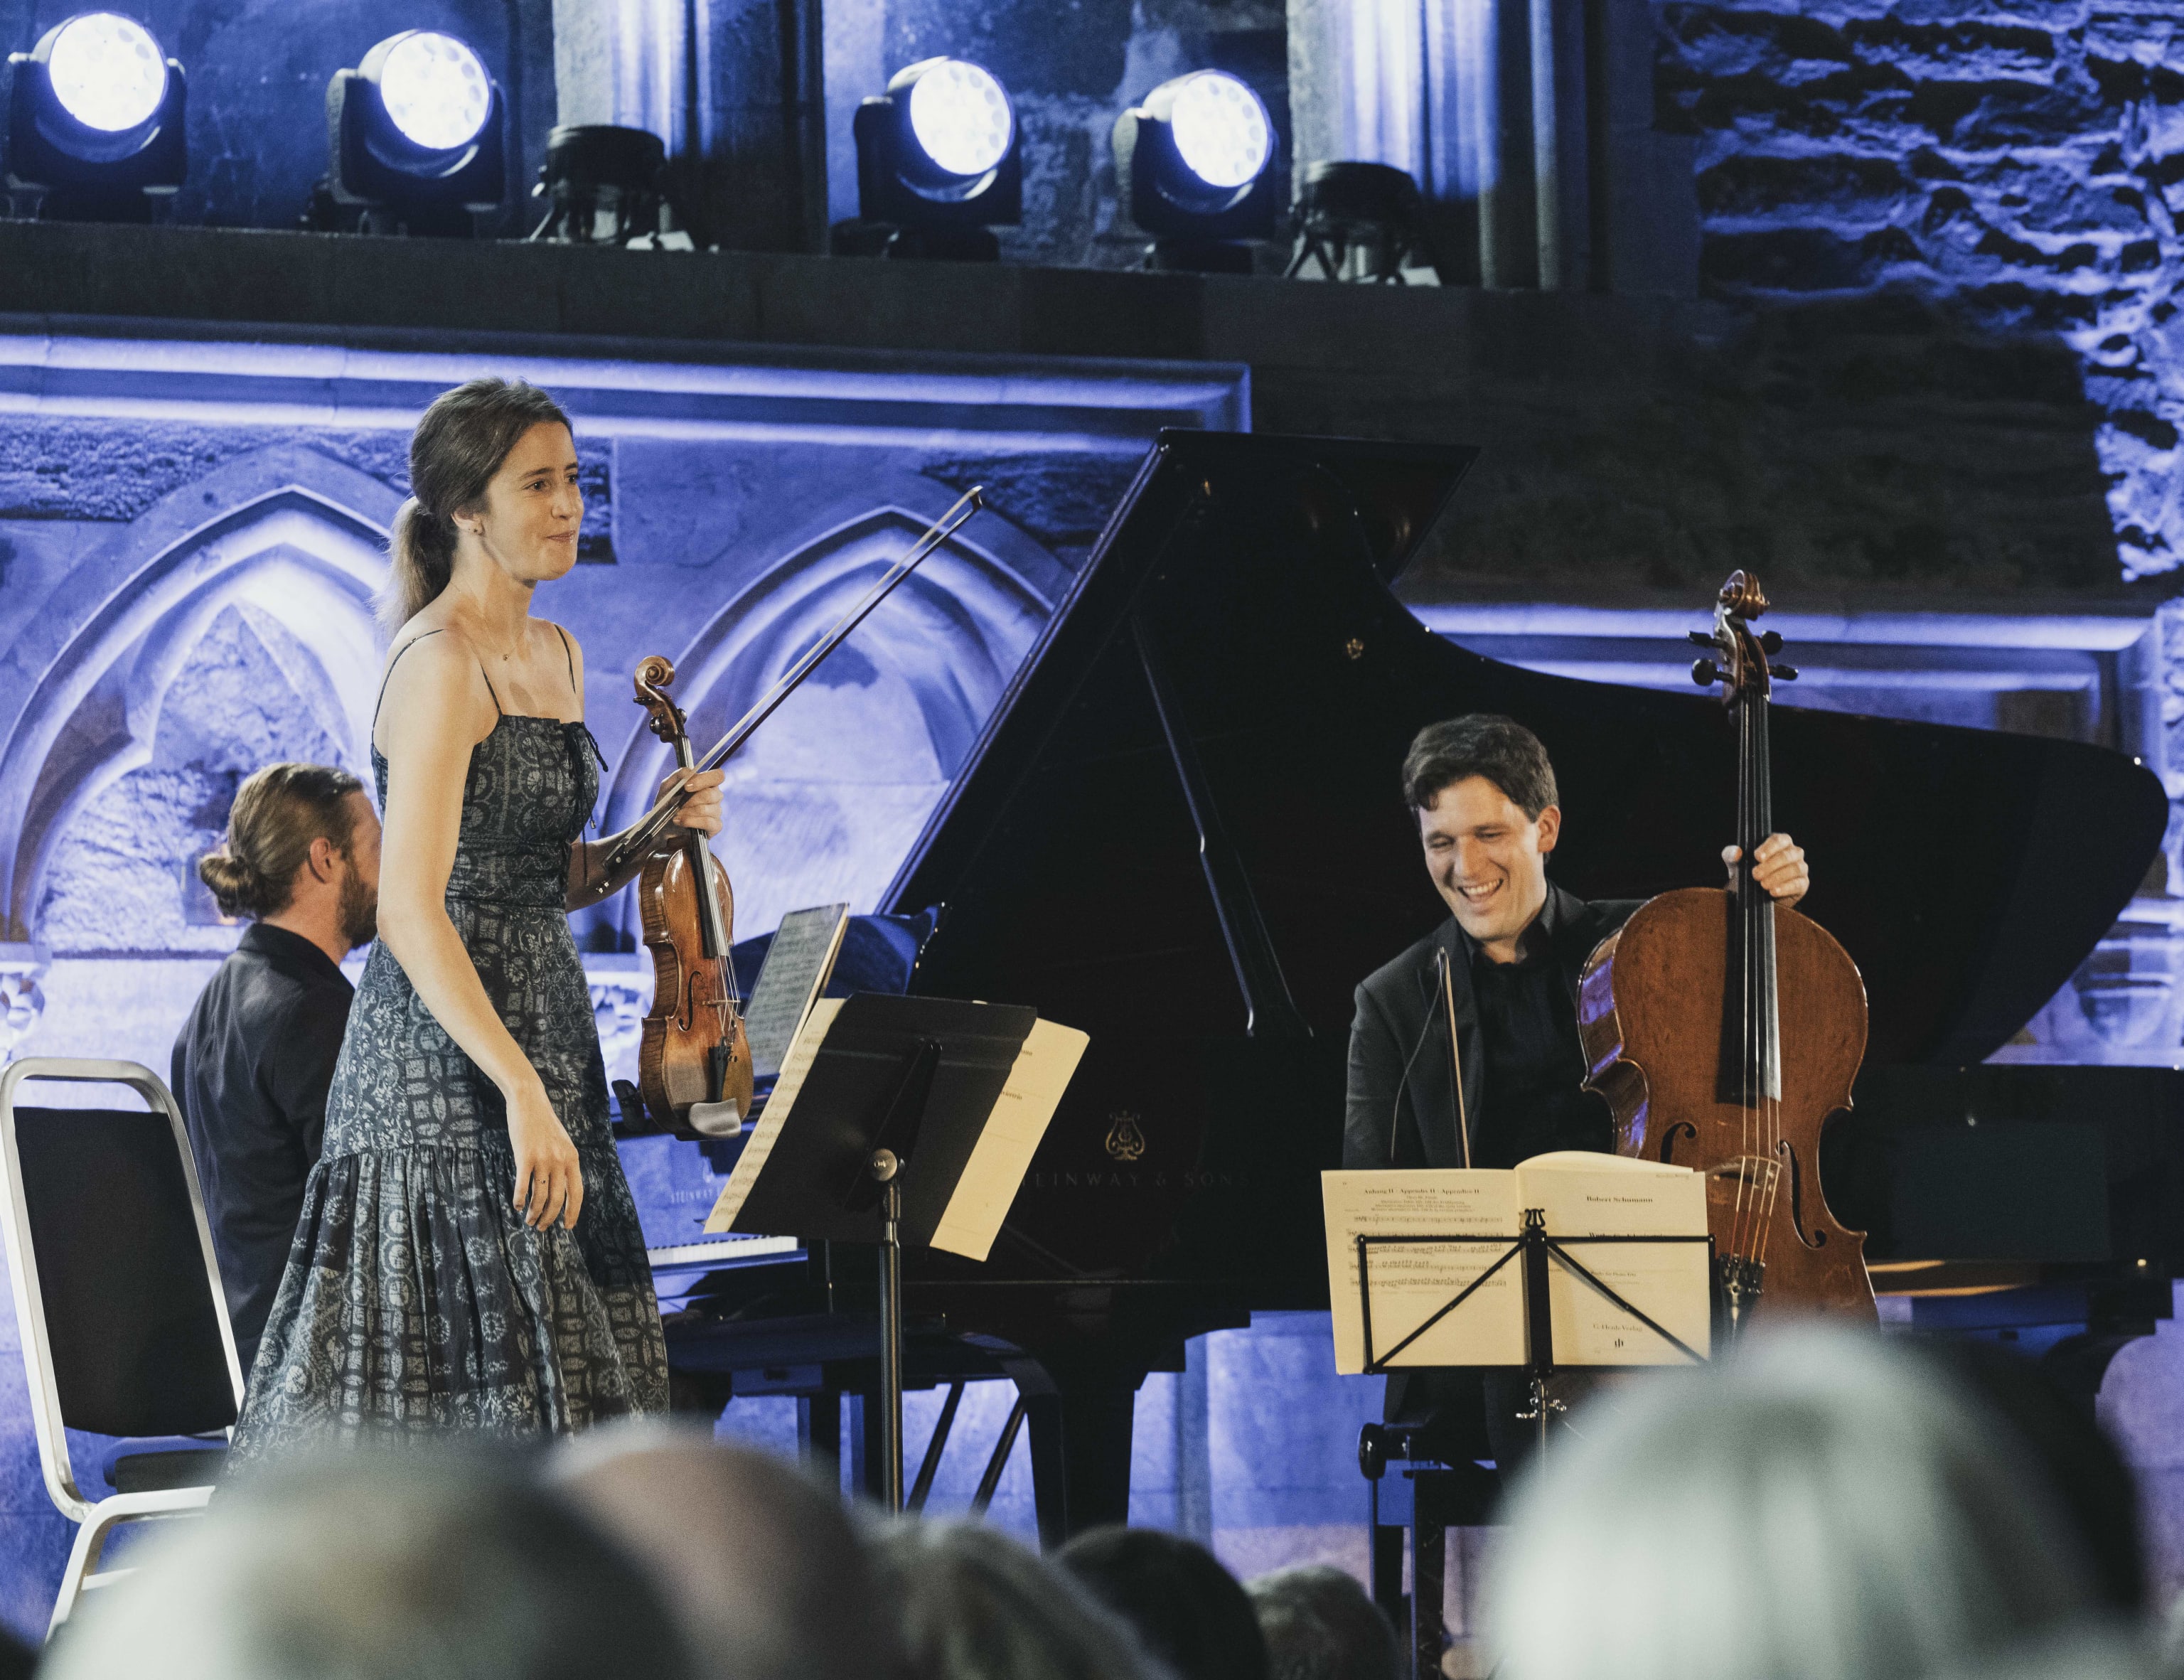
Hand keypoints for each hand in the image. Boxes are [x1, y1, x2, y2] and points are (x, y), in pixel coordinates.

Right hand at [506, 1078, 583, 1230]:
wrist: (529, 1101)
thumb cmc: (543, 1124)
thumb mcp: (561, 1143)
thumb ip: (563, 1162)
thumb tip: (561, 1187)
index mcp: (572, 1158)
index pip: (577, 1192)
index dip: (573, 1212)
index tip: (568, 1226)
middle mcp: (560, 1160)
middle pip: (557, 1198)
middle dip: (550, 1217)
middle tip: (541, 1228)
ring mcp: (543, 1158)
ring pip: (540, 1195)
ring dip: (534, 1212)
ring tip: (529, 1221)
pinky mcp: (525, 1156)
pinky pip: (522, 1184)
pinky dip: (519, 1198)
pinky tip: (516, 1205)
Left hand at [655, 767, 723, 848]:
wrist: (663, 826)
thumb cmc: (668, 804)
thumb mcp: (667, 787)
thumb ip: (678, 776)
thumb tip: (689, 772)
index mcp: (707, 783)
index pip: (718, 776)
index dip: (704, 780)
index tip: (686, 786)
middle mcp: (715, 796)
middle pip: (710, 794)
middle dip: (689, 800)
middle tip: (677, 804)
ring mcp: (717, 812)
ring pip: (706, 809)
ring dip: (687, 812)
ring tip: (675, 814)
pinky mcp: (715, 826)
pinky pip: (707, 822)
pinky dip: (690, 821)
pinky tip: (679, 821)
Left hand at [1723, 833, 1807, 908]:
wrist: (1753, 895)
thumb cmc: (1747, 872)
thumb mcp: (1735, 863)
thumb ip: (1731, 855)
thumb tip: (1736, 853)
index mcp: (1780, 842)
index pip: (1778, 839)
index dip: (1769, 848)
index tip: (1757, 857)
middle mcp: (1793, 853)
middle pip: (1787, 855)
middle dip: (1770, 865)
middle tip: (1755, 875)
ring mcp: (1800, 868)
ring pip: (1795, 868)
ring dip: (1778, 877)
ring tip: (1763, 884)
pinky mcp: (1802, 884)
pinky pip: (1799, 884)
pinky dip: (1785, 888)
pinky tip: (1773, 892)